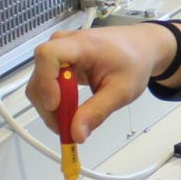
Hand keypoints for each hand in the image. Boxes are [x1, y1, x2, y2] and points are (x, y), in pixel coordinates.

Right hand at [26, 24, 179, 143]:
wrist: (141, 48)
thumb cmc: (134, 62)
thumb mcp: (122, 91)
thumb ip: (97, 112)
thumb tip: (76, 135)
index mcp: (82, 44)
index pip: (48, 55)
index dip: (46, 82)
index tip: (55, 106)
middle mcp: (64, 44)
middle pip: (40, 75)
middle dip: (48, 105)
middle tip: (66, 129)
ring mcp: (60, 53)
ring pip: (39, 83)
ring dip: (50, 107)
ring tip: (71, 122)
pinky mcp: (59, 63)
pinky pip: (46, 84)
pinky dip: (55, 102)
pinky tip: (70, 113)